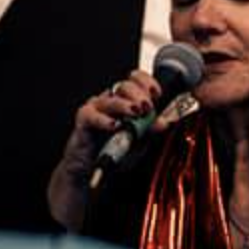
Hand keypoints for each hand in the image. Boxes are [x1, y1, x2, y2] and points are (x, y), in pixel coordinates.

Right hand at [49, 69, 164, 230]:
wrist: (93, 168)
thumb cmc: (117, 149)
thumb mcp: (140, 139)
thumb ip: (151, 129)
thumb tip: (164, 122)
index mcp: (128, 99)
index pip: (137, 80)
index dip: (147, 83)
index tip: (156, 93)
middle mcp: (113, 99)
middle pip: (125, 86)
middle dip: (139, 94)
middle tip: (147, 106)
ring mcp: (97, 107)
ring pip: (110, 99)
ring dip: (124, 105)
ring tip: (135, 112)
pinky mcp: (84, 119)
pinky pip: (92, 114)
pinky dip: (103, 119)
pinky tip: (114, 125)